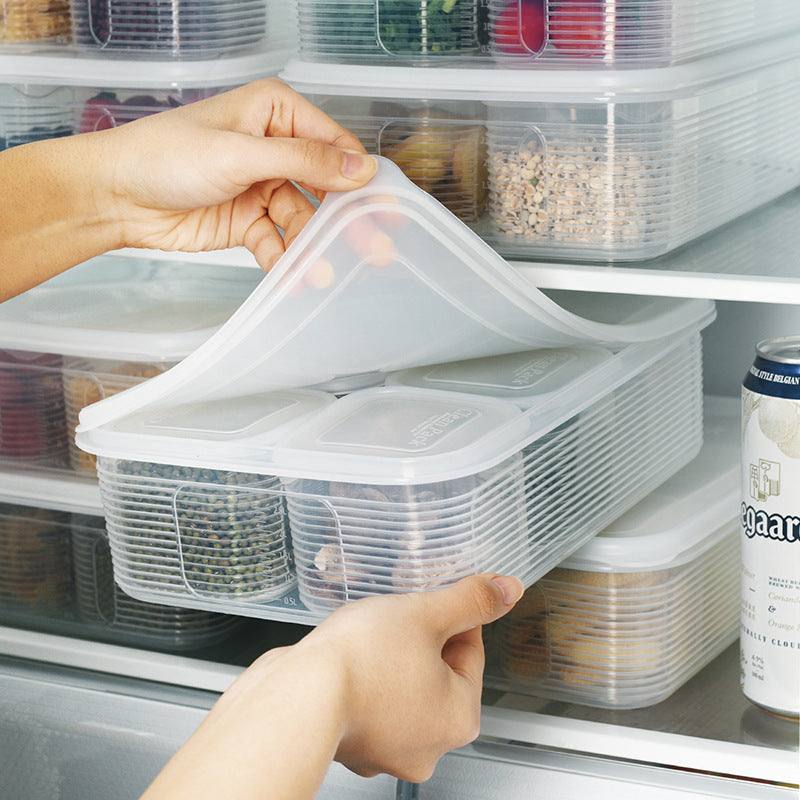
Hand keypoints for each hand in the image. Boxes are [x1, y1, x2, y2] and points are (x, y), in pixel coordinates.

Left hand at [102, 79, 377, 269]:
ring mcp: (262, 187)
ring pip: (303, 220)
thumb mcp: (241, 152)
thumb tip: (361, 166)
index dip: (359, 176)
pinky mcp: (249, 222)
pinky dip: (287, 262)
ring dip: (314, 247)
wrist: (116, 196)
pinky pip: (278, 243)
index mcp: (275, 114)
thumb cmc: (166, 155)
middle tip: (375, 248)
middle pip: (325, 186)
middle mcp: (275, 149)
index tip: (384, 207)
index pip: (333, 144)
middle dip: (346, 219)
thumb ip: (303, 160)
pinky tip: (296, 279)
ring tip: (326, 272)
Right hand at [140, 575, 523, 799]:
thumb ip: (471, 600)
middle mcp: (428, 746)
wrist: (296, 695)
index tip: (433, 598)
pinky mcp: (351, 742)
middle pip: (438, 671)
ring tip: (369, 634)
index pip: (471, 650)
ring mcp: (386, 750)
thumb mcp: (426, 614)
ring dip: (392, 656)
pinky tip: (349, 657)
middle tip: (397, 616)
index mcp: (460, 718)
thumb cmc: (361, 662)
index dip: (452, 614)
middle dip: (419, 638)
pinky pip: (370, 700)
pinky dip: (364, 678)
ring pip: (403, 685)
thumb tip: (507, 589)